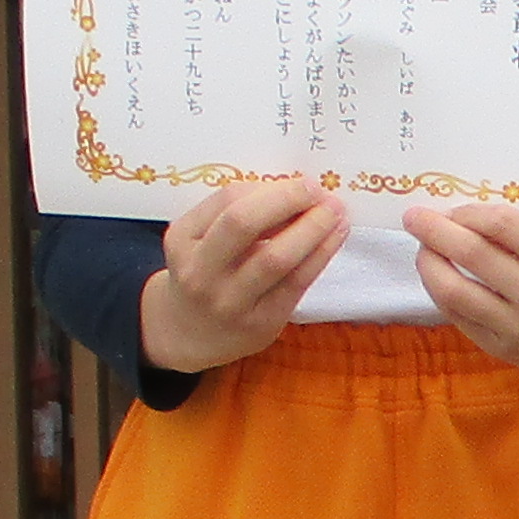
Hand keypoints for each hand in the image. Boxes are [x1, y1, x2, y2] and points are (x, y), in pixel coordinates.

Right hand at [143, 177, 341, 373]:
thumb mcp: (201, 241)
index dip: (270, 189)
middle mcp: (199, 272)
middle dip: (287, 199)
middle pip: (243, 223)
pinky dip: (320, 254)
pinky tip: (335, 236)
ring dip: (312, 228)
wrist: (190, 335)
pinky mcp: (259, 323)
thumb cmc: (205, 275)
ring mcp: (228, 301)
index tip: (299, 182)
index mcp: (183, 239)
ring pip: (275, 257)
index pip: (228, 201)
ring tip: (335, 212)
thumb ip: (235, 216)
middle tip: (317, 190)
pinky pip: (295, 283)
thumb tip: (291, 190)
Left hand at [413, 201, 518, 376]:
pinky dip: (443, 292)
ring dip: (430, 264)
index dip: (470, 211)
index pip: (503, 225)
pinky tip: (439, 276)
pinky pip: (459, 317)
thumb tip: (469, 209)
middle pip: (473, 255)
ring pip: (455, 291)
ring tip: (422, 248)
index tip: (454, 206)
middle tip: (415, 217)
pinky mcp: (505, 351)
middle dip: (435, 231)